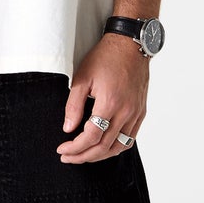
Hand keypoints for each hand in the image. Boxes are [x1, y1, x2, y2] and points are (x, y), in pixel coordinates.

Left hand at [58, 34, 147, 162]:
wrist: (131, 45)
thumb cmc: (106, 57)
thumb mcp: (82, 77)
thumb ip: (74, 105)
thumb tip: (68, 128)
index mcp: (110, 103)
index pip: (91, 137)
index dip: (75, 147)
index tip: (62, 149)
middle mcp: (126, 111)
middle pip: (104, 146)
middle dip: (83, 156)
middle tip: (68, 157)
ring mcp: (136, 113)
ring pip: (119, 147)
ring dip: (100, 156)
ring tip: (84, 155)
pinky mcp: (141, 112)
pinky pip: (130, 138)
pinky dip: (115, 147)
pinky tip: (103, 147)